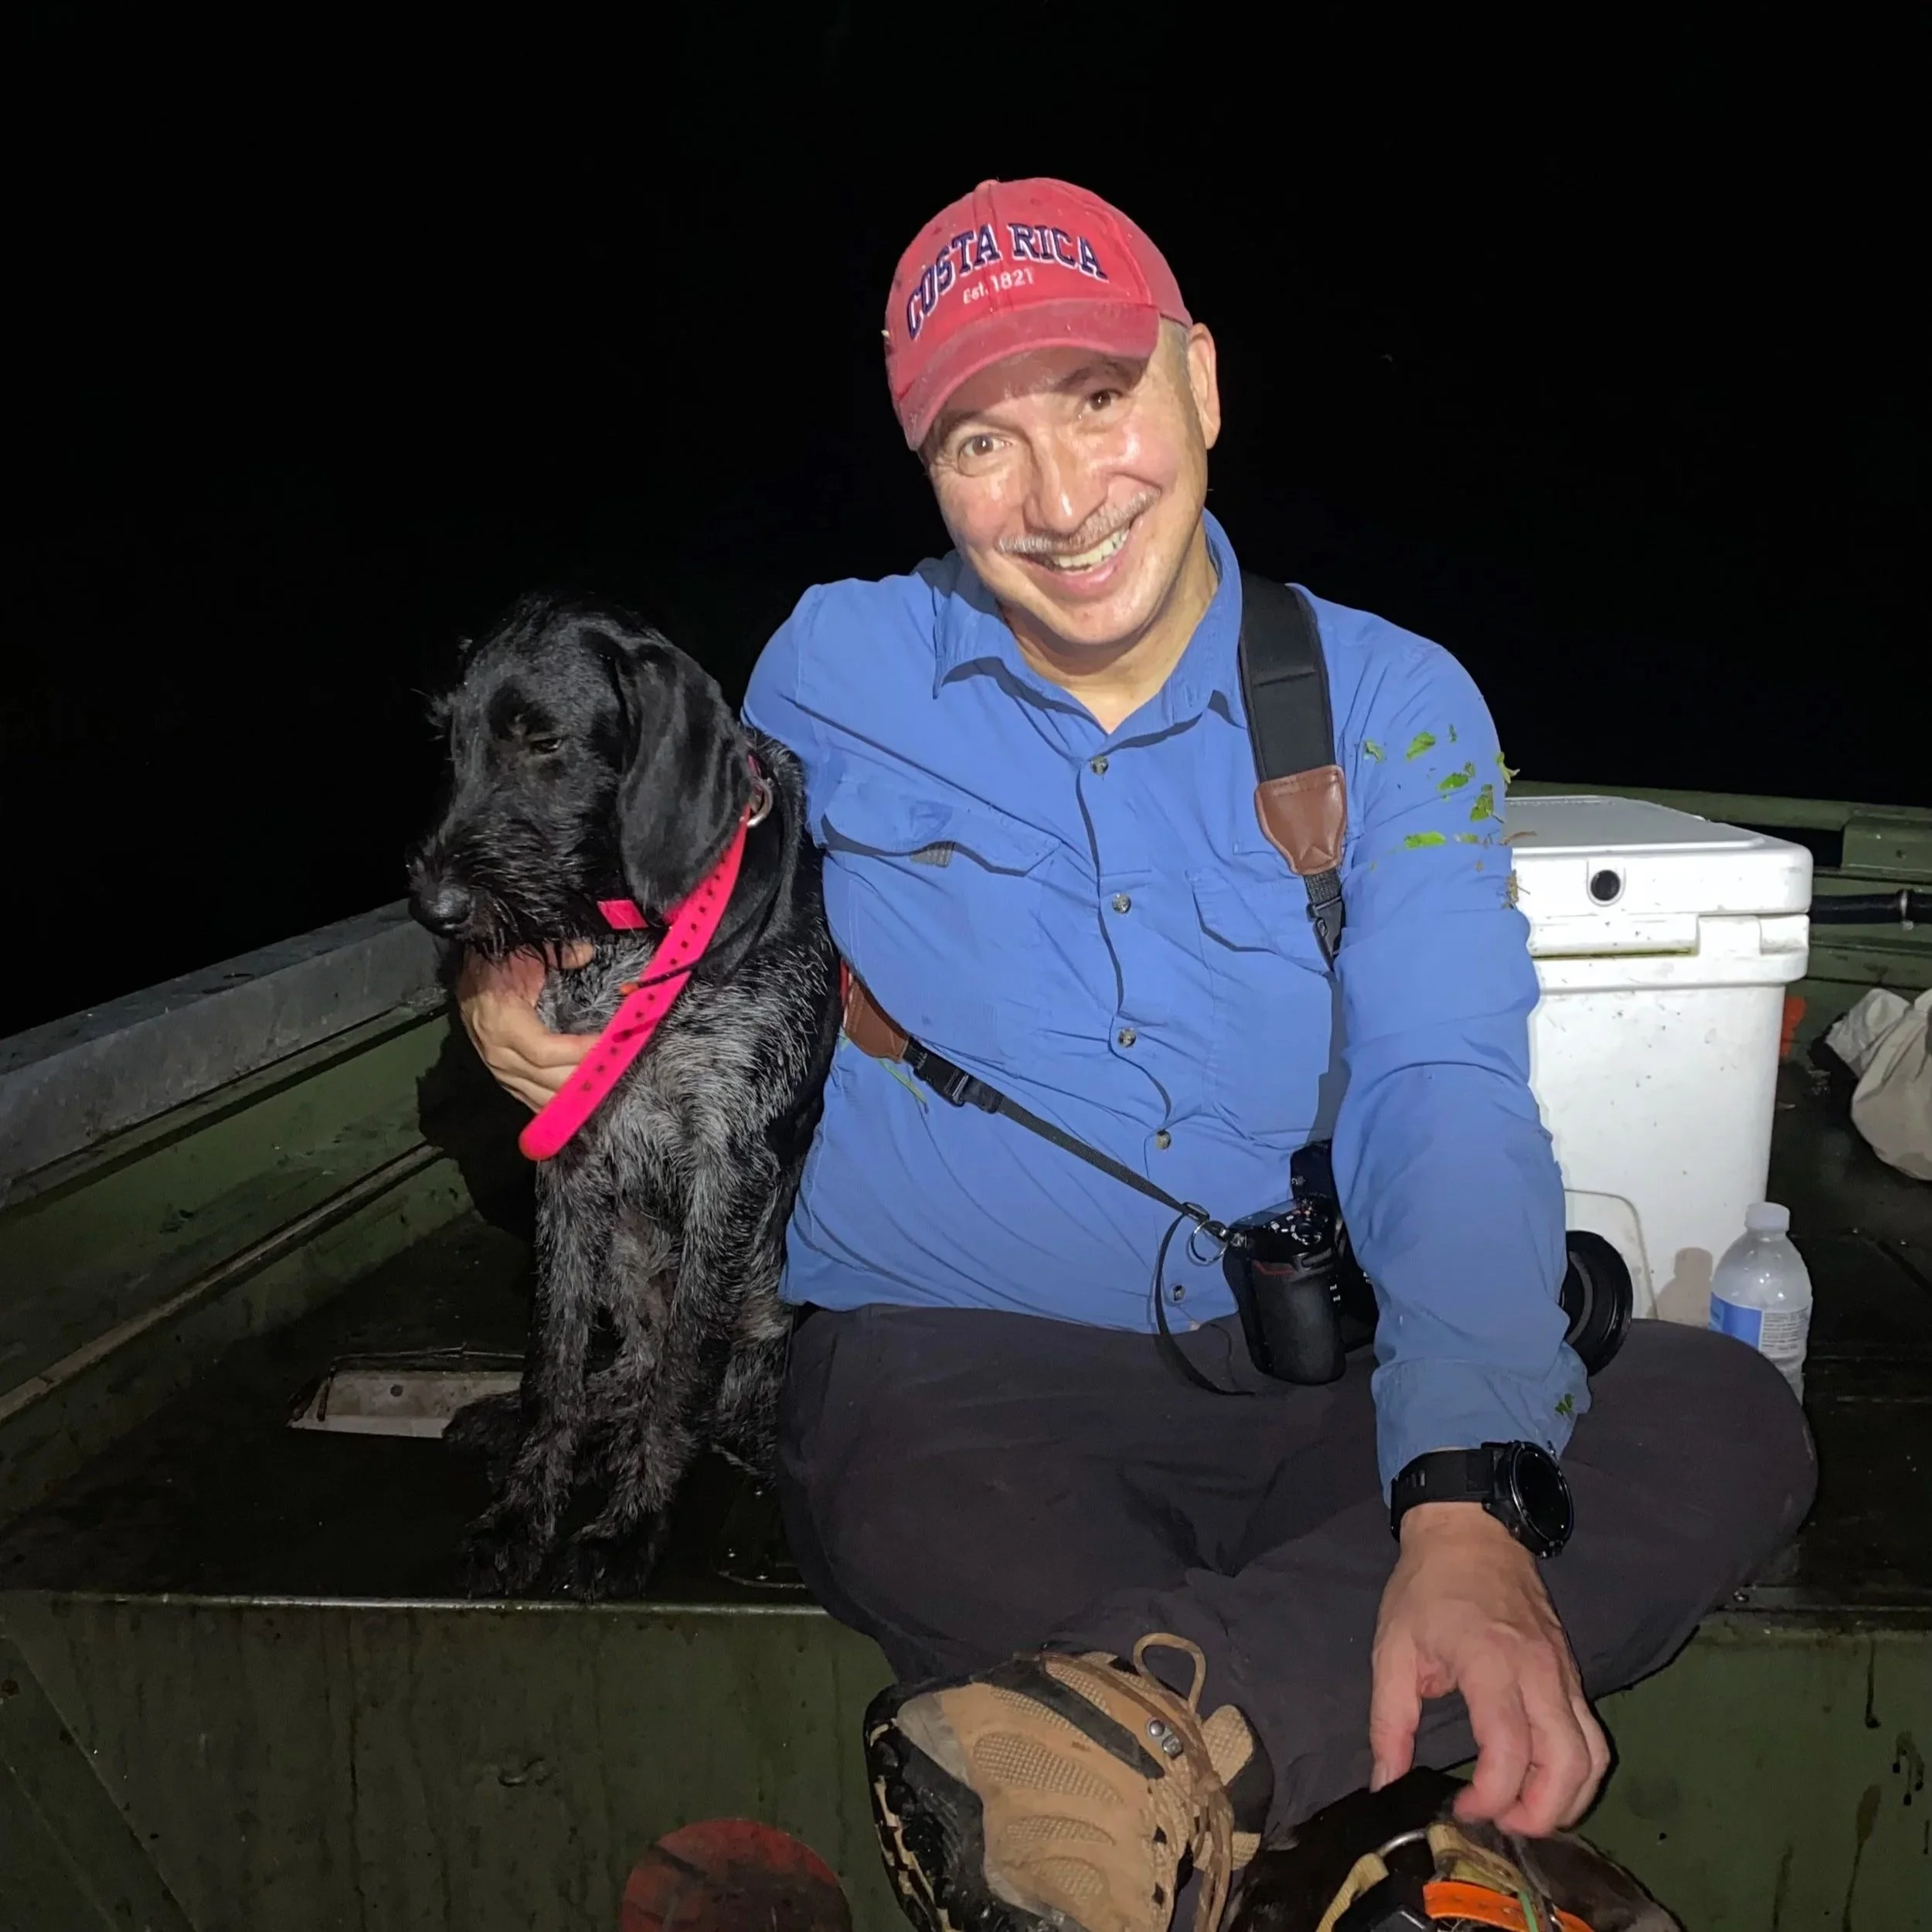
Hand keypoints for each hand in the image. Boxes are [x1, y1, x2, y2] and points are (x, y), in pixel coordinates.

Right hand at [455, 945, 598, 1110]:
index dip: (578, 1051)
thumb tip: (586, 952)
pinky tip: (579, 1104)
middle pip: (548, 1079)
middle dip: (584, 1077)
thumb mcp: (525, 955)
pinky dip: (557, 1106)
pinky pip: (532, 1101)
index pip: (544, 1050)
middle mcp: (499, 1055)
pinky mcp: (505, 1080)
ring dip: (575, 1097)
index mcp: (503, 1024)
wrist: (468, 981)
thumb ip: (558, 955)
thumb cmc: (498, 968)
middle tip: (617, 1067)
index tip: (607, 1043)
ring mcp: (500, 1072)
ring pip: (541, 1098)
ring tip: (605, 1086)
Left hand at [1368, 1502, 1608, 1835]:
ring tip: (1524, 1813)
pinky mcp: (1573, 1674)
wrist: (1471, 1530)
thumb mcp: (1392, 1649)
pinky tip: (1544, 1784)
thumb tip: (1384, 1784)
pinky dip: (1577, 1771)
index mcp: (1490, 1663)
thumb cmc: (1426, 1588)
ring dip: (1568, 1799)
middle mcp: (1539, 1672)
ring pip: (1593, 1755)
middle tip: (1502, 1826)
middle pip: (1568, 1764)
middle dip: (1541, 1814)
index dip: (1491, 1797)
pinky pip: (1591, 1735)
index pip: (1510, 1749)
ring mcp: (1564, 1673)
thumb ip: (1388, 1722)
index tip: (1462, 1809)